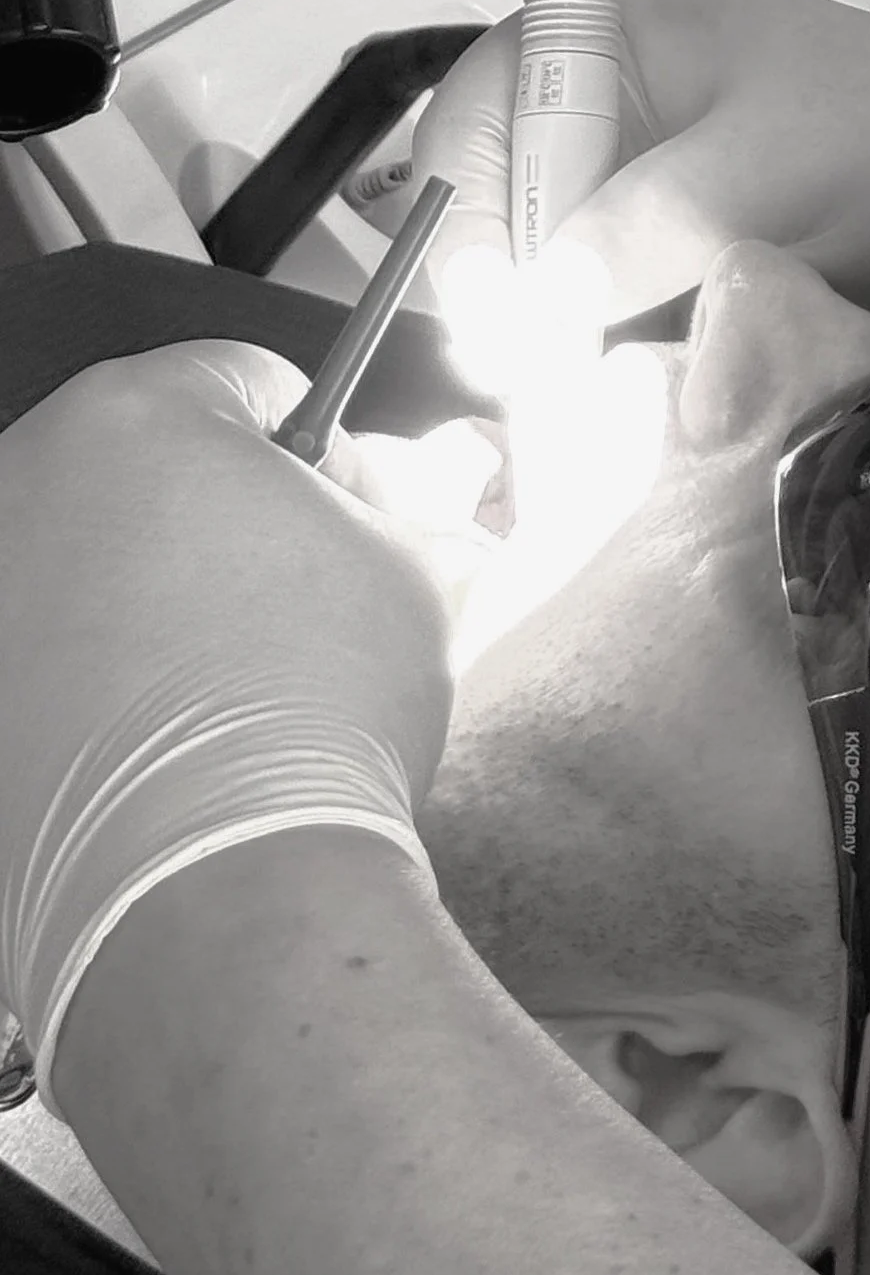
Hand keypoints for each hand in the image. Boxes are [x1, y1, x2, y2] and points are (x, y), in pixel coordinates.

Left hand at [0, 340, 485, 1095]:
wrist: (220, 894)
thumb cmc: (310, 717)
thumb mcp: (413, 569)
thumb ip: (403, 503)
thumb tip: (425, 483)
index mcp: (137, 414)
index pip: (251, 379)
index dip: (323, 449)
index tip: (353, 514)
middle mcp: (24, 484)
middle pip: (153, 465)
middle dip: (226, 518)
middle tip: (300, 602)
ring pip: (90, 563)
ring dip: (153, 599)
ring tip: (232, 687)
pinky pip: (46, 660)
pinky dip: (93, 683)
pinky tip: (164, 743)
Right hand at [415, 0, 869, 327]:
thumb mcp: (764, 181)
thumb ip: (635, 232)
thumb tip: (532, 304)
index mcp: (607, 22)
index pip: (470, 121)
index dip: (468, 225)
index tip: (504, 322)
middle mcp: (606, 86)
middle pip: (493, 203)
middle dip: (519, 293)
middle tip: (560, 372)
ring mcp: (638, 162)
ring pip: (541, 266)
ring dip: (568, 330)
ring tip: (626, 368)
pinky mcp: (671, 232)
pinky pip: (600, 299)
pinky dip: (615, 343)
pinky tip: (660, 367)